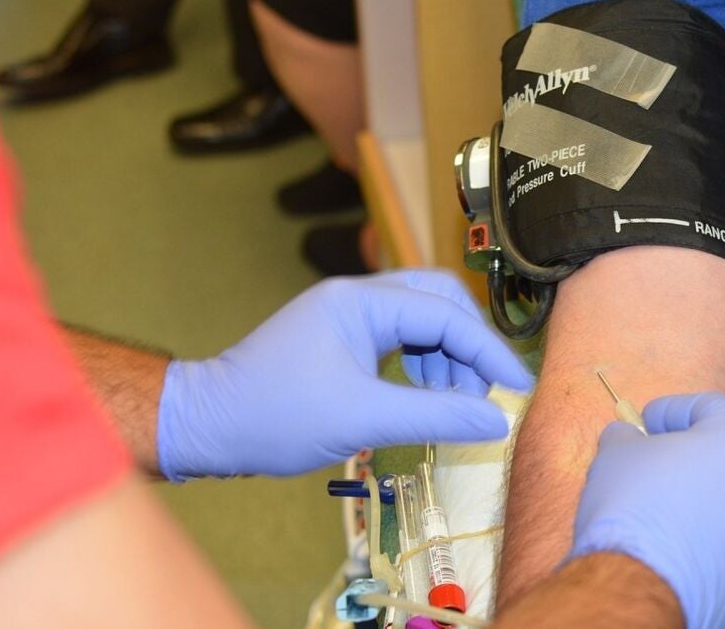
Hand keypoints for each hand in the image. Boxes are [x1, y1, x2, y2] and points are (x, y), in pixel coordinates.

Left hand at [157, 270, 532, 480]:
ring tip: (453, 405)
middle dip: (469, 346)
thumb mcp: (361, 419)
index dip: (488, 350)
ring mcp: (349, 316)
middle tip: (485, 391)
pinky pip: (401, 340)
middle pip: (440, 301)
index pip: (445, 313)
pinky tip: (425, 400)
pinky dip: (423, 367)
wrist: (207, 425)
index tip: (517, 387)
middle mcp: (358, 298)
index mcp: (361, 301)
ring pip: (423, 321)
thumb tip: (496, 420)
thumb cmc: (274, 416)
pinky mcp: (343, 339)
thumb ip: (435, 415)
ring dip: (447, 359)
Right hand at [569, 392, 724, 627]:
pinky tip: (694, 528)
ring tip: (687, 489)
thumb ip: (629, 437)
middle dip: (719, 437)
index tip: (647, 422)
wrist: (645, 590)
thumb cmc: (634, 508)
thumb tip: (627, 437)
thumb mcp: (618, 454)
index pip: (713, 405)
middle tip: (681, 445)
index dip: (674, 408)